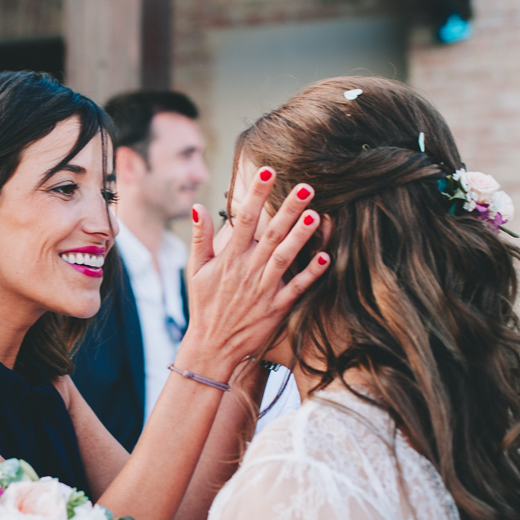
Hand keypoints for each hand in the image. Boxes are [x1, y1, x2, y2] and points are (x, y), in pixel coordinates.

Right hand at [179, 167, 327, 380]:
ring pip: (286, 257)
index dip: (256, 194)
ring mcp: (264, 290)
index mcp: (229, 259)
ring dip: (301, 236)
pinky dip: (311, 273)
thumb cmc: (204, 306)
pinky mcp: (277, 308)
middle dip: (287, 208)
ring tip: (316, 213)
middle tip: (305, 185)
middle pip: (270, 233)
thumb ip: (200, 238)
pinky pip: (297, 288)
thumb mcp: (195, 270)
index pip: (244, 219)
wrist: (212, 347)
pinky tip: (325, 256)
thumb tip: (198, 206)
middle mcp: (247, 271)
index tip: (267, 171)